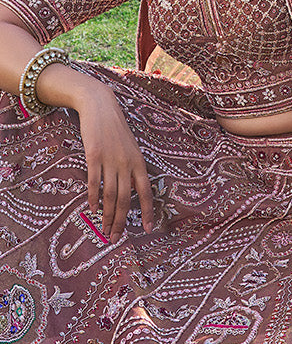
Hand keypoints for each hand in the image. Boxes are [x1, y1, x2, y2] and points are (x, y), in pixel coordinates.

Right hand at [75, 84, 153, 241]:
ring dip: (107, 215)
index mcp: (139, 162)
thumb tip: (128, 190)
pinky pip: (94, 182)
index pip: (146, 191)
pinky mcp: (94, 155)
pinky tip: (92, 209)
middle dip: (121, 220)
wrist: (101, 107)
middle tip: (115, 237)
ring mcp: (110, 159)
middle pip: (125, 198)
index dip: (147, 211)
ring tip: (104, 230)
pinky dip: (93, 197)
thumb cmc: (115, 129)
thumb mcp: (129, 148)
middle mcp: (127, 163)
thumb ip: (130, 168)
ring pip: (110, 194)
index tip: (148, 228)